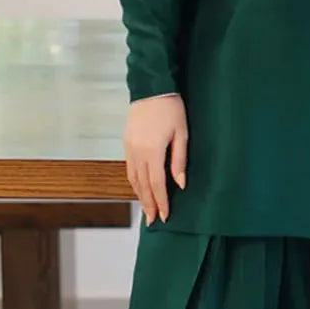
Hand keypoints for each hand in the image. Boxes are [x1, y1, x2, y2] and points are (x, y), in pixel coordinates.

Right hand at [123, 93, 187, 224]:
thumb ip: (179, 161)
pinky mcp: (126, 142)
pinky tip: (140, 188)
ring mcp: (129, 147)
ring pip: (133, 178)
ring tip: (146, 209)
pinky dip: (134, 182)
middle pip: (143, 185)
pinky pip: (129, 168)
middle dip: (148, 204)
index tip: (165, 216)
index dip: (161, 202)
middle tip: (152, 221)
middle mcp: (137, 152)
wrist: (151, 87)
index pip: (157, 184)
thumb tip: (180, 184)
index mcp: (153, 151)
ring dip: (140, 195)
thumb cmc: (172, 109)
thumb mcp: (182, 134)